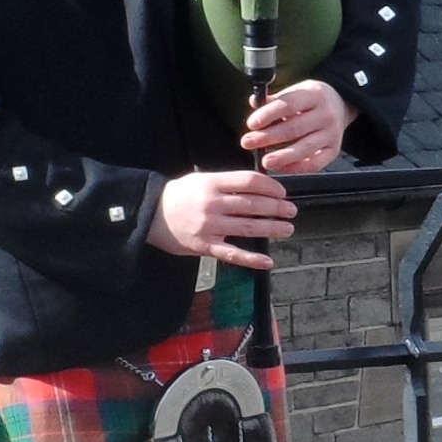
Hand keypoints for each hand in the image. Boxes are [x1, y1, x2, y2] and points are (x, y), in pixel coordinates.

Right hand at [148, 169, 296, 267]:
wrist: (150, 214)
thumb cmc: (179, 195)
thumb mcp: (201, 179)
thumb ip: (227, 183)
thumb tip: (258, 186)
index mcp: (212, 183)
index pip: (249, 181)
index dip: (270, 186)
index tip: (282, 192)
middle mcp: (212, 204)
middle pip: (253, 204)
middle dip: (277, 207)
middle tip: (291, 210)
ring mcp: (209, 227)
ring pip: (248, 227)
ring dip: (272, 228)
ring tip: (288, 228)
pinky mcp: (205, 246)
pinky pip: (233, 254)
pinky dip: (252, 259)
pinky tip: (267, 261)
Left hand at [244, 78, 355, 174]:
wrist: (340, 104)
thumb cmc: (310, 100)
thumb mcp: (295, 92)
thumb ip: (274, 99)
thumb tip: (254, 102)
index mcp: (314, 95)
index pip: (289, 104)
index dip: (269, 114)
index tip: (252, 124)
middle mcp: (326, 114)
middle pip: (294, 129)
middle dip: (268, 137)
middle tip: (248, 142)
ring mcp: (332, 134)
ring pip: (305, 148)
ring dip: (282, 156)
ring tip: (265, 161)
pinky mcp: (333, 150)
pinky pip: (315, 163)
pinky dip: (296, 167)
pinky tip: (281, 167)